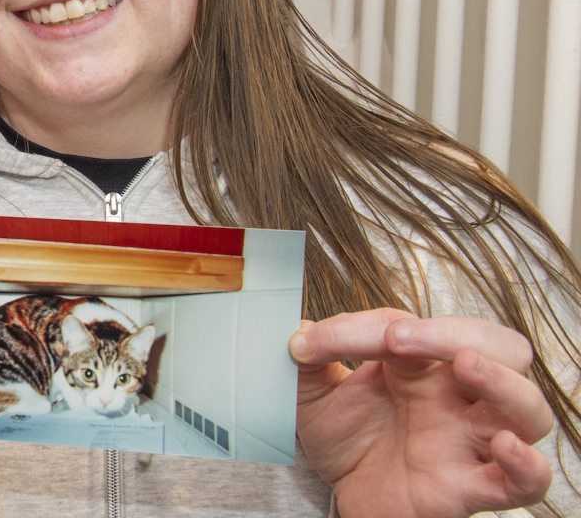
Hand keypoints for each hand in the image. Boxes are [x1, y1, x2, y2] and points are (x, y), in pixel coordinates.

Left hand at [291, 308, 554, 517]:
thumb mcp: (314, 394)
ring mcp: (471, 441)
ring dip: (504, 383)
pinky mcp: (474, 487)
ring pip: (528, 408)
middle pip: (500, 349)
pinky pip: (527, 481)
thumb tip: (296, 331)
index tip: (313, 342)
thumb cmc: (346, 439)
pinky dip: (527, 464)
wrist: (346, 496)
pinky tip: (504, 446)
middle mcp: (457, 396)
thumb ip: (307, 360)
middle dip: (459, 333)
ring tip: (467, 367)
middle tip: (404, 337)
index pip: (414, 327)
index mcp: (422, 363)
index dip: (364, 327)